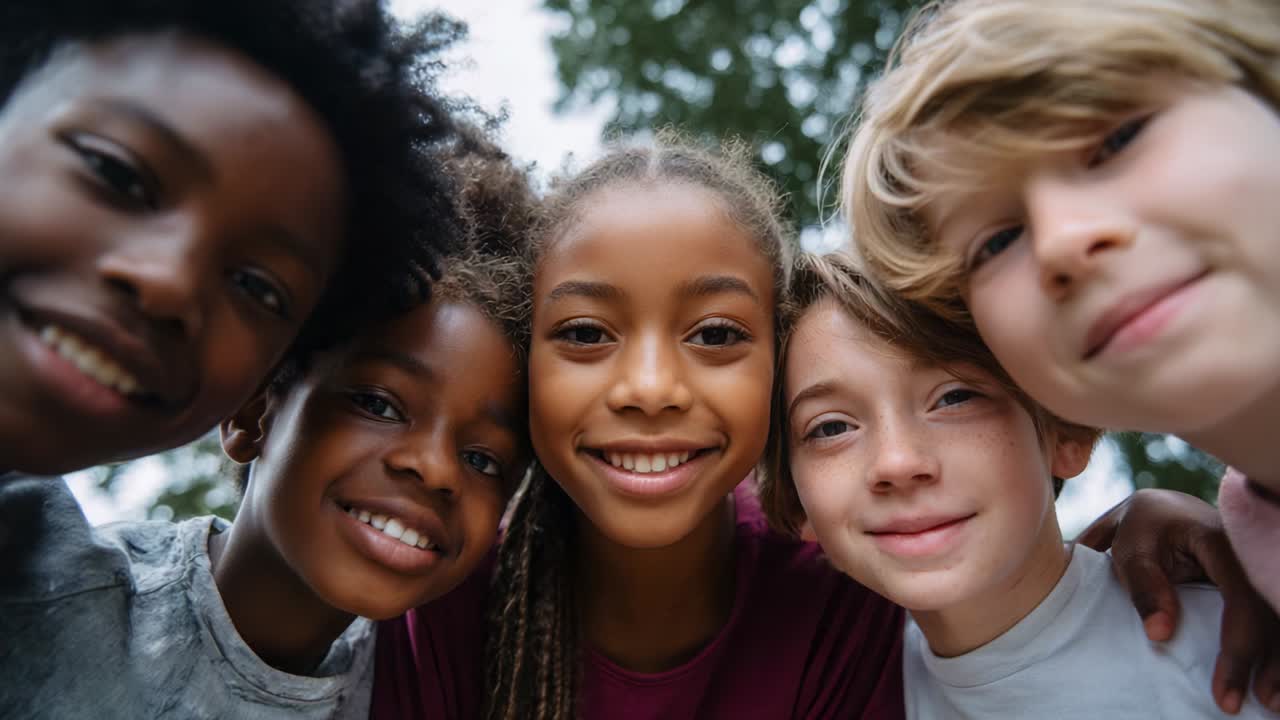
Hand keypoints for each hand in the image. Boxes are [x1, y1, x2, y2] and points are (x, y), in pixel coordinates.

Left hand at [1078, 488, 1279, 714]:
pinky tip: (1273, 678)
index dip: (1239, 646)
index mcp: (1220, 541)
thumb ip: (1145, 587)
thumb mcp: (1132, 549)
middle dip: (1271, 661)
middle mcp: (1250, 554)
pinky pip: (1273, 611)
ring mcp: (1259, 567)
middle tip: (1262, 702)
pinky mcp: (1259, 581)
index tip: (1224, 689)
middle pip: (1272, 611)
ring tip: (1271, 701)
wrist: (1160, 508)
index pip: (1242, 597)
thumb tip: (1161, 634)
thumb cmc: (1142, 528)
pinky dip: (1275, 646)